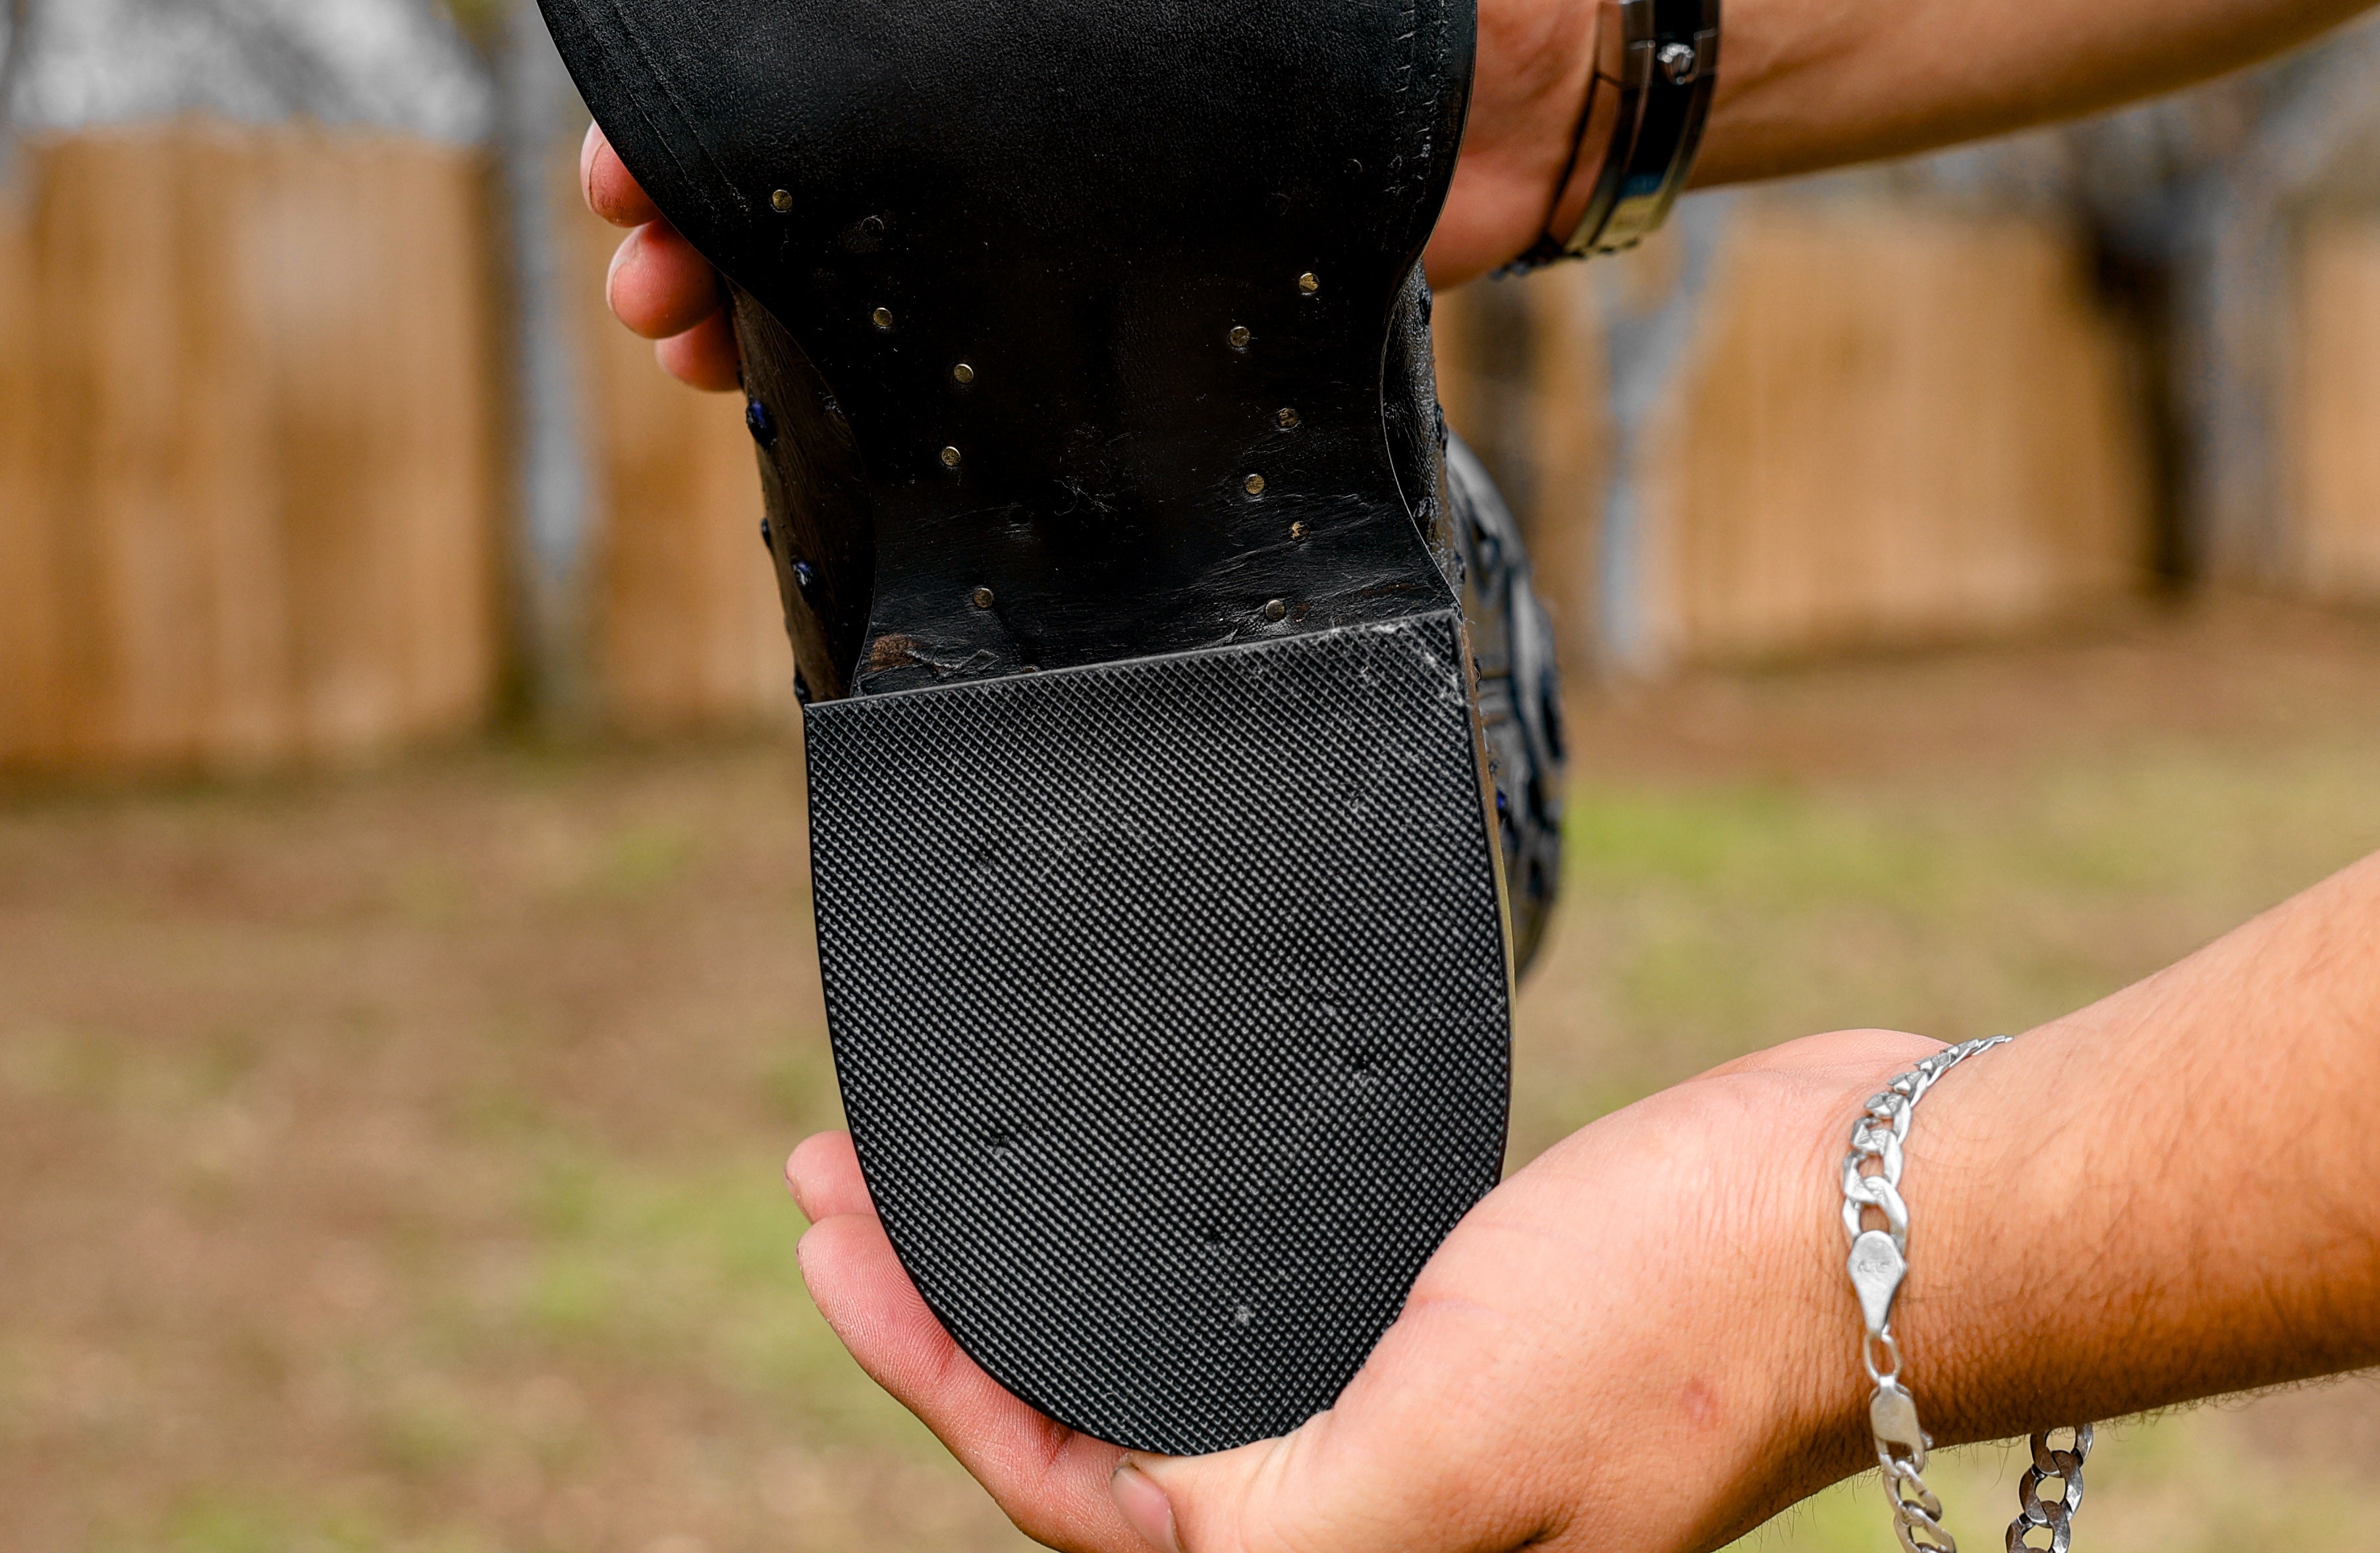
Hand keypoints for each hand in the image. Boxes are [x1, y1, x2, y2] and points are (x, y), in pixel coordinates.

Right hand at [584, 0, 1606, 387]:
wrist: (1554, 69)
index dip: (714, 48)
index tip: (637, 113)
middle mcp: (1023, 65)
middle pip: (822, 120)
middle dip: (701, 185)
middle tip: (642, 252)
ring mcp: (1059, 182)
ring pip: (867, 236)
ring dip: (756, 288)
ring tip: (687, 340)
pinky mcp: (1116, 286)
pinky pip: (971, 333)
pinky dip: (875, 368)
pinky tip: (796, 400)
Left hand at [786, 1030, 1921, 1552]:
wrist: (1865, 1212)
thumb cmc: (1679, 1318)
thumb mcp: (1465, 1447)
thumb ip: (1295, 1539)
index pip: (1080, 1506)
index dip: (935, 1380)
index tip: (833, 1239)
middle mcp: (1365, 1520)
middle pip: (1089, 1447)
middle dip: (943, 1324)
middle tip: (831, 1183)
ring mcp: (1396, 1427)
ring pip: (1154, 1383)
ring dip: (1025, 1290)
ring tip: (913, 1180)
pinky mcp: (1429, 1335)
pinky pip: (1240, 1322)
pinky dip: (1142, 1266)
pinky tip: (1096, 1205)